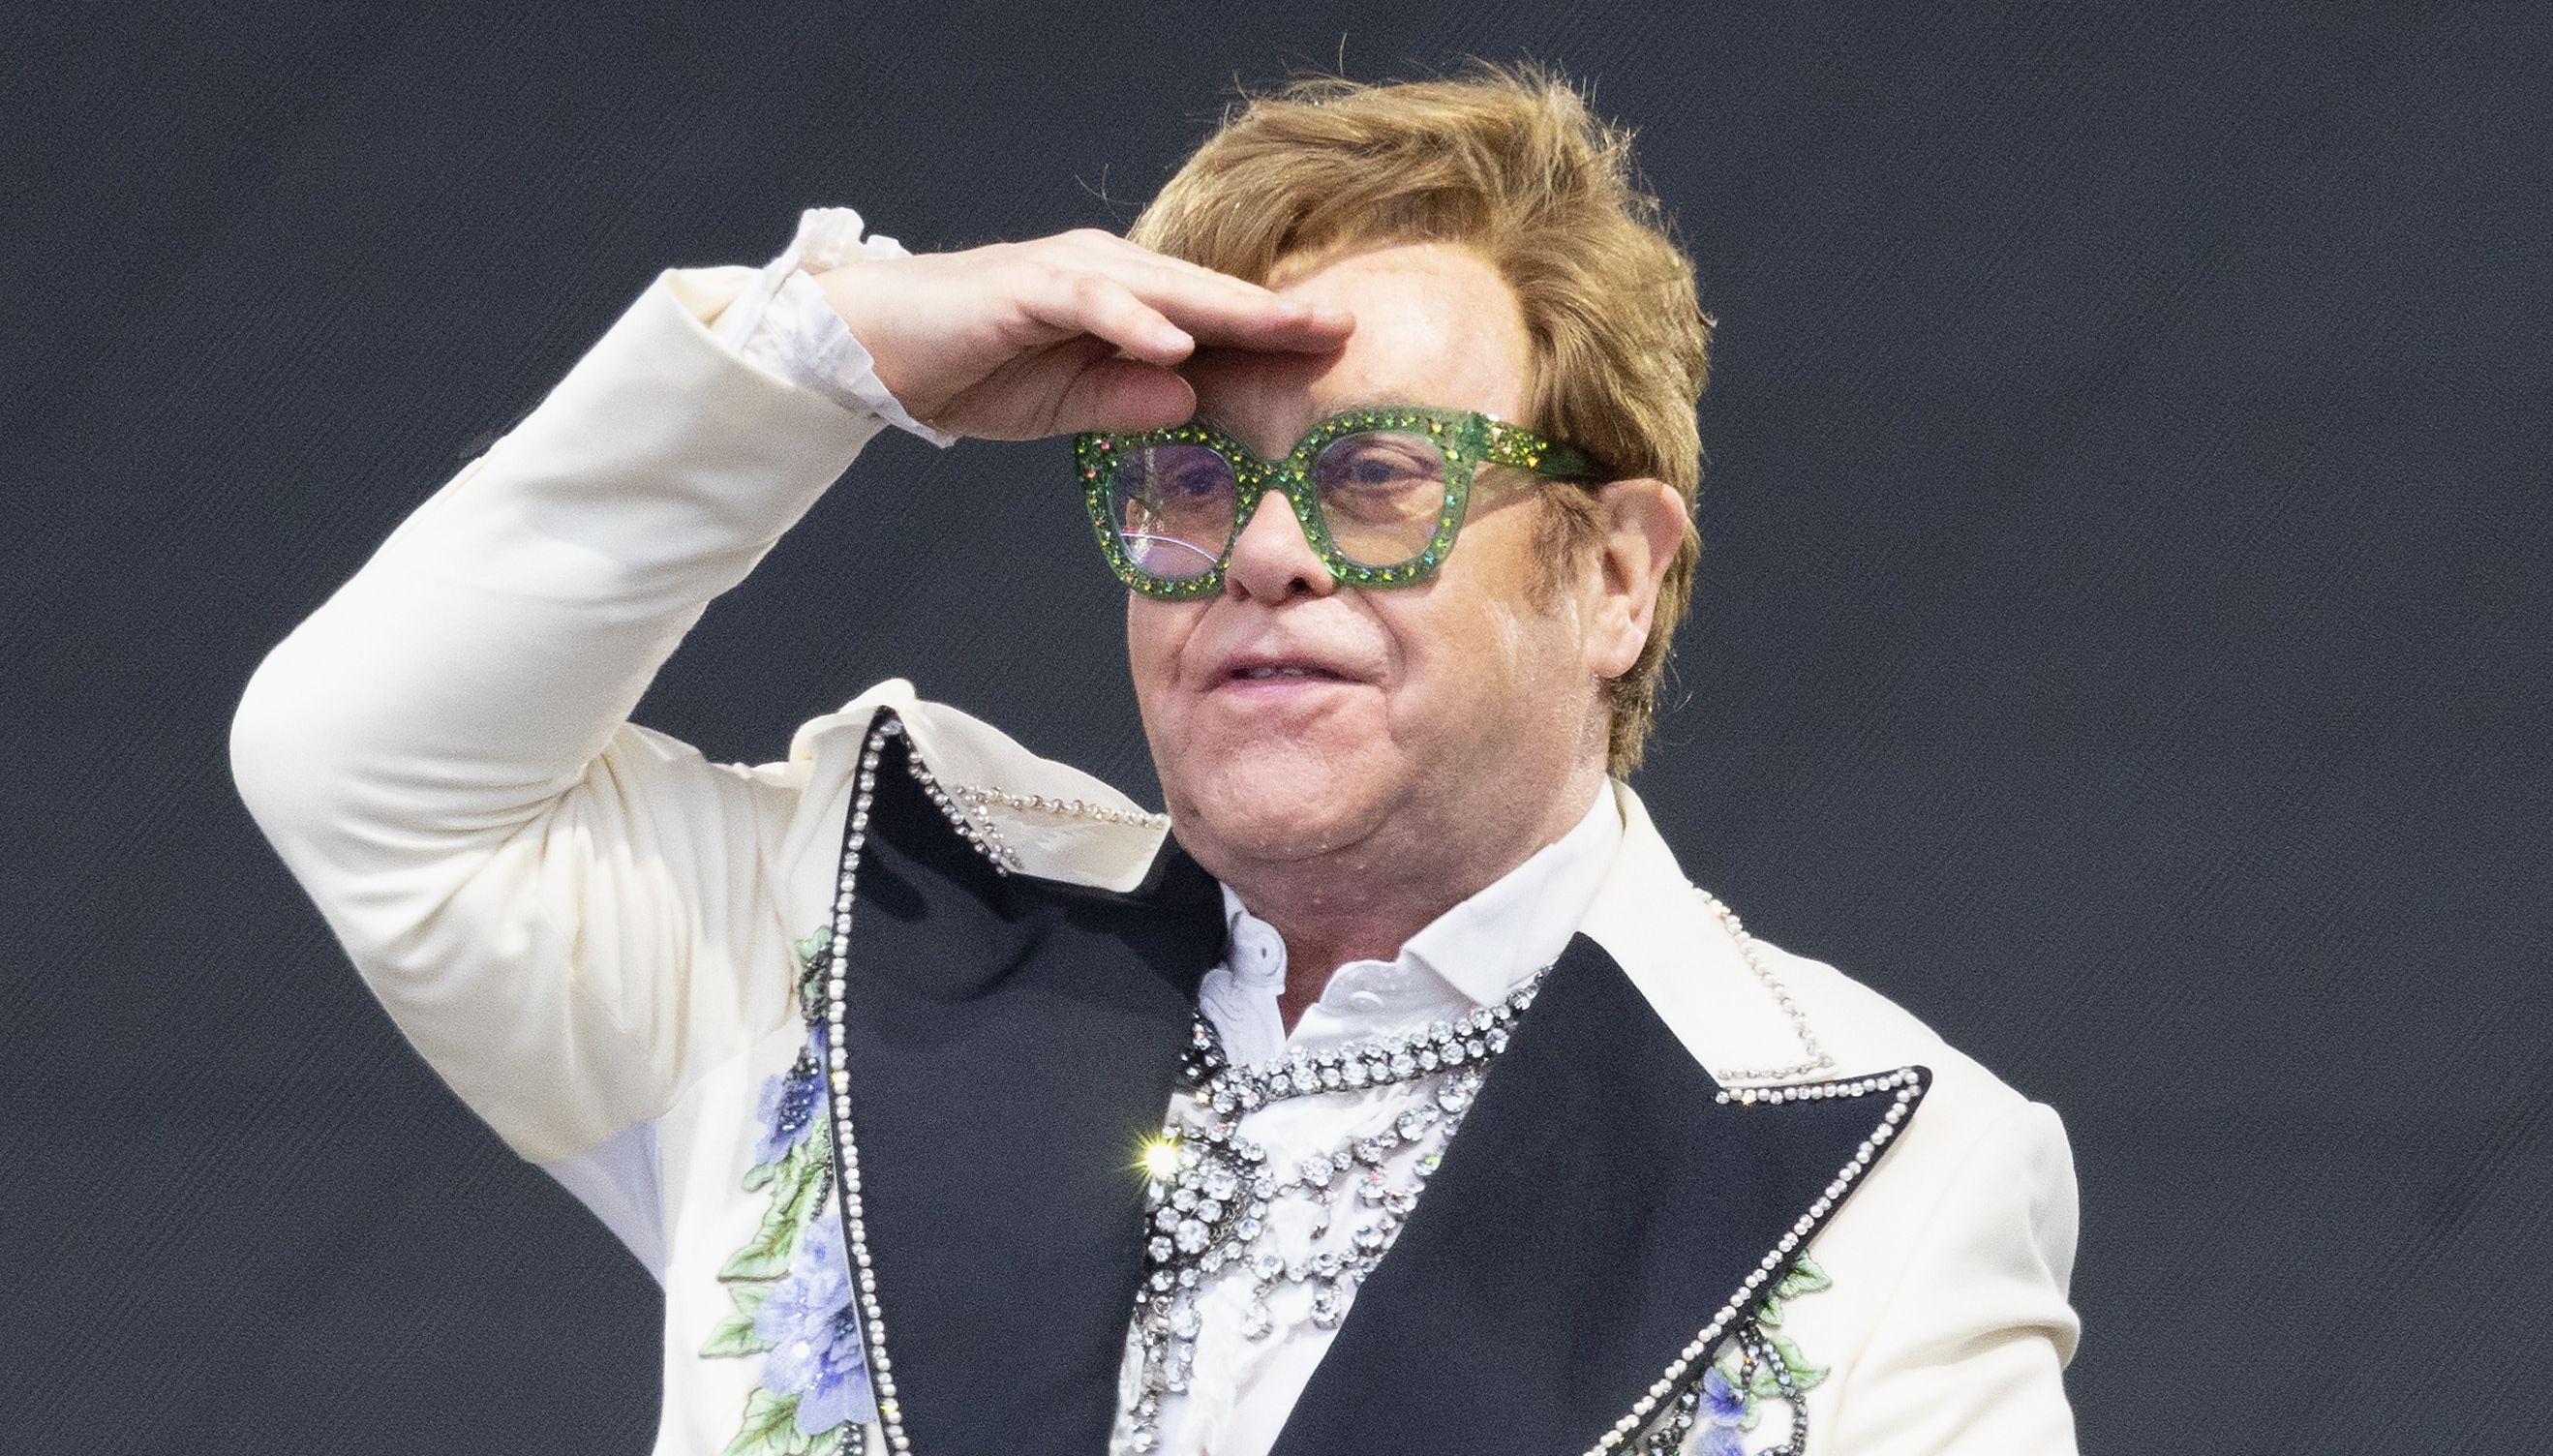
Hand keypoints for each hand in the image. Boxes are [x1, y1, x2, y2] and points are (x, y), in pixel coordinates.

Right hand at [812, 229, 1352, 440]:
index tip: (1339, 352)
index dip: (1273, 333)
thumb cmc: (972, 369)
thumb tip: (1191, 403)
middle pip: (1206, 293)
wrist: (875, 348)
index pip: (1210, 317)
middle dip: (1277, 312)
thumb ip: (1126, 401)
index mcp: (1120, 299)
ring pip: (1163, 288)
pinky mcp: (1026, 287)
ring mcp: (1067, 274)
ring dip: (1228, 309)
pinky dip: (1136, 321)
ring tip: (1290, 329)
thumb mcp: (1065, 404)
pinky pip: (1091, 300)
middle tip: (1346, 329)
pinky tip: (1177, 344)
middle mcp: (1103, 272)